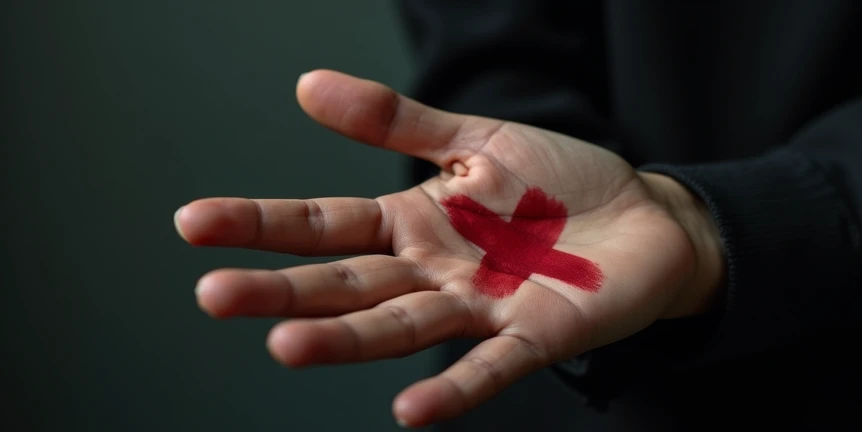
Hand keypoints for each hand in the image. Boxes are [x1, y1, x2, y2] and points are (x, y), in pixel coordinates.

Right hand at [175, 70, 722, 427]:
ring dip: (346, 340)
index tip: (192, 223)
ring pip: (401, 325)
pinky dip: (453, 388)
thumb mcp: (478, 138)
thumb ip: (398, 121)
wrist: (647, 217)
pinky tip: (410, 410)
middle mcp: (435, 271)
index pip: (325, 223)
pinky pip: (490, 365)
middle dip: (283, 291)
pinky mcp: (535, 334)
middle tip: (214, 297)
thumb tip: (308, 85)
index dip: (262, 224)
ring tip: (285, 347)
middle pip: (348, 283)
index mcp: (416, 221)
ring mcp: (481, 306)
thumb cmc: (561, 183)